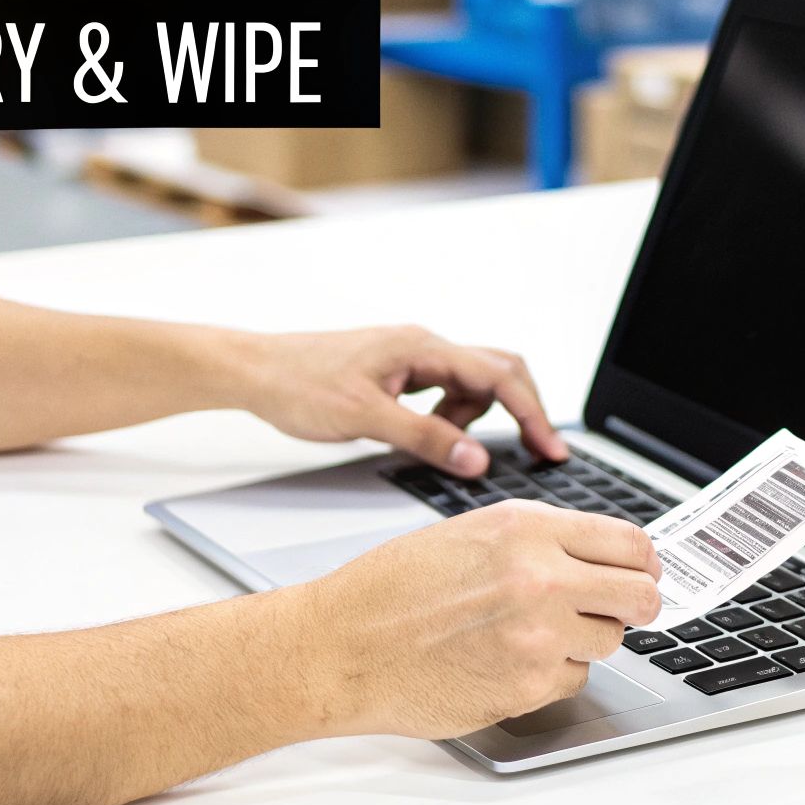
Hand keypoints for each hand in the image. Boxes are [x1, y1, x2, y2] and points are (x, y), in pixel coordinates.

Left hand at [238, 325, 569, 475]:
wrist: (254, 372)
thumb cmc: (298, 384)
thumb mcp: (366, 418)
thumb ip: (425, 438)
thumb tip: (477, 458)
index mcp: (422, 347)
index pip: (498, 377)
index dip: (531, 414)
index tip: (550, 449)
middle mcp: (423, 346)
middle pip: (498, 370)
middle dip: (521, 410)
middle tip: (537, 451)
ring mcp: (412, 358)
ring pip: (471, 385)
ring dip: (474, 420)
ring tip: (447, 449)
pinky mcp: (398, 374)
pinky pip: (444, 393)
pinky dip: (450, 419)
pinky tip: (426, 438)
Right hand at [297, 501, 661, 738]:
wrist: (340, 647)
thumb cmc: (389, 589)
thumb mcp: (469, 532)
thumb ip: (539, 540)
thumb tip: (600, 557)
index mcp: (526, 529)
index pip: (630, 543)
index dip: (642, 562)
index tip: (642, 572)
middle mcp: (539, 578)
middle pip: (640, 596)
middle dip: (633, 604)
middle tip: (613, 609)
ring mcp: (537, 637)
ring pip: (609, 642)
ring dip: (583, 639)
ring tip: (529, 632)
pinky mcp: (527, 687)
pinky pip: (573, 679)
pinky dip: (551, 673)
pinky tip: (506, 660)